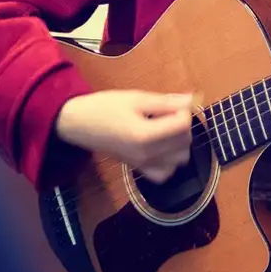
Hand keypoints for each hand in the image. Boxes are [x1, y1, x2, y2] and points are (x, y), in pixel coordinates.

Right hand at [55, 90, 193, 182]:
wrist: (79, 124)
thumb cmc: (104, 107)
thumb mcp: (136, 98)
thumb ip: (165, 101)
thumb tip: (191, 100)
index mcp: (144, 135)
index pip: (183, 125)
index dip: (184, 110)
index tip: (173, 102)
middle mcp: (146, 155)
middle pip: (185, 142)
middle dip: (183, 124)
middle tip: (169, 111)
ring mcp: (142, 165)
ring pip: (180, 160)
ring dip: (180, 142)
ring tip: (167, 127)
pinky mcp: (138, 169)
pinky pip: (165, 174)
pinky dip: (170, 161)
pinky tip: (163, 146)